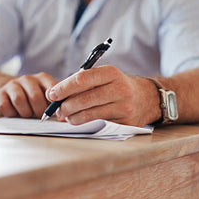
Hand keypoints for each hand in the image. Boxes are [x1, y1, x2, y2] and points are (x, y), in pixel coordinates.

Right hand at [0, 72, 57, 117]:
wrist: (10, 89)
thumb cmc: (33, 95)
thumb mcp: (47, 96)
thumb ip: (56, 104)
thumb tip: (64, 119)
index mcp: (42, 78)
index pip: (52, 88)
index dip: (54, 103)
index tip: (54, 112)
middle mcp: (28, 79)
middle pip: (35, 97)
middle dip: (39, 112)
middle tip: (40, 116)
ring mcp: (13, 85)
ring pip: (19, 100)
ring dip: (25, 113)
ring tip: (27, 114)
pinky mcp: (0, 94)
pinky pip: (5, 107)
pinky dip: (11, 114)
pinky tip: (15, 112)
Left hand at [45, 66, 160, 126]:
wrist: (146, 98)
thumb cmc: (117, 86)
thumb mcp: (105, 77)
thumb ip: (83, 82)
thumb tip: (56, 95)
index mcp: (112, 73)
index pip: (82, 79)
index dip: (63, 87)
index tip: (52, 94)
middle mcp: (120, 89)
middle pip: (84, 99)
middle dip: (65, 106)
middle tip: (57, 110)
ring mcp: (124, 107)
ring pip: (89, 115)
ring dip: (72, 118)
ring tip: (66, 116)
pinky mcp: (126, 123)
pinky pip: (98, 125)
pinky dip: (84, 125)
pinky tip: (79, 121)